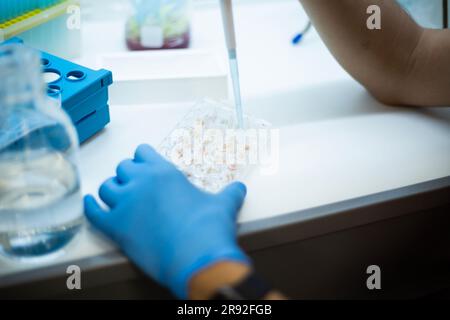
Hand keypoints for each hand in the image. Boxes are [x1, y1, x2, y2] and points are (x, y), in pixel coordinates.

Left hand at [84, 144, 249, 297]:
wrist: (197, 256)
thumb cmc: (209, 227)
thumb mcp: (224, 204)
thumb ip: (230, 193)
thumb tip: (240, 188)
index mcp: (163, 172)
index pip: (142, 152)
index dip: (144, 159)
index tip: (146, 166)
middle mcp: (140, 182)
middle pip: (123, 167)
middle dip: (129, 174)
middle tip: (137, 185)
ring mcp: (125, 204)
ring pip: (106, 187)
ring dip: (111, 191)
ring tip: (119, 197)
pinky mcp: (115, 227)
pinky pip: (92, 212)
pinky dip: (89, 207)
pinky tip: (90, 203)